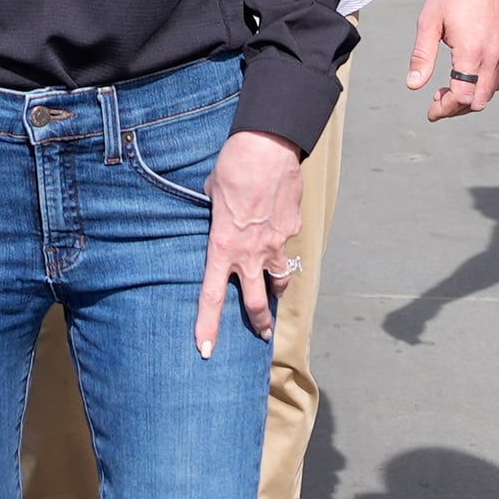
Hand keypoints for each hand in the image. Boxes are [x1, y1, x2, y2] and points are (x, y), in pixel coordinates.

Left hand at [198, 130, 303, 354]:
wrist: (268, 148)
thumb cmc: (233, 167)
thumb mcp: (211, 193)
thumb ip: (215, 215)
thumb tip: (219, 216)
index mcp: (223, 247)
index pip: (212, 297)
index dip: (208, 327)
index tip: (205, 350)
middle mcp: (251, 253)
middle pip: (257, 303)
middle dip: (258, 323)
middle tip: (260, 334)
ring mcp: (276, 243)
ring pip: (280, 278)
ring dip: (277, 287)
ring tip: (275, 289)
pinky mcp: (293, 227)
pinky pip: (287, 242)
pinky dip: (282, 242)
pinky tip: (278, 227)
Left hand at [405, 0, 498, 119]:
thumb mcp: (429, 22)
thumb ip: (422, 56)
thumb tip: (414, 85)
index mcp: (472, 52)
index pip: (462, 97)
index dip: (445, 109)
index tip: (431, 111)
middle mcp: (492, 56)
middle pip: (478, 101)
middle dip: (457, 108)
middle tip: (437, 100)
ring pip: (490, 92)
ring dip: (470, 99)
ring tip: (448, 88)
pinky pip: (498, 79)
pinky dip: (481, 87)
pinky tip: (465, 77)